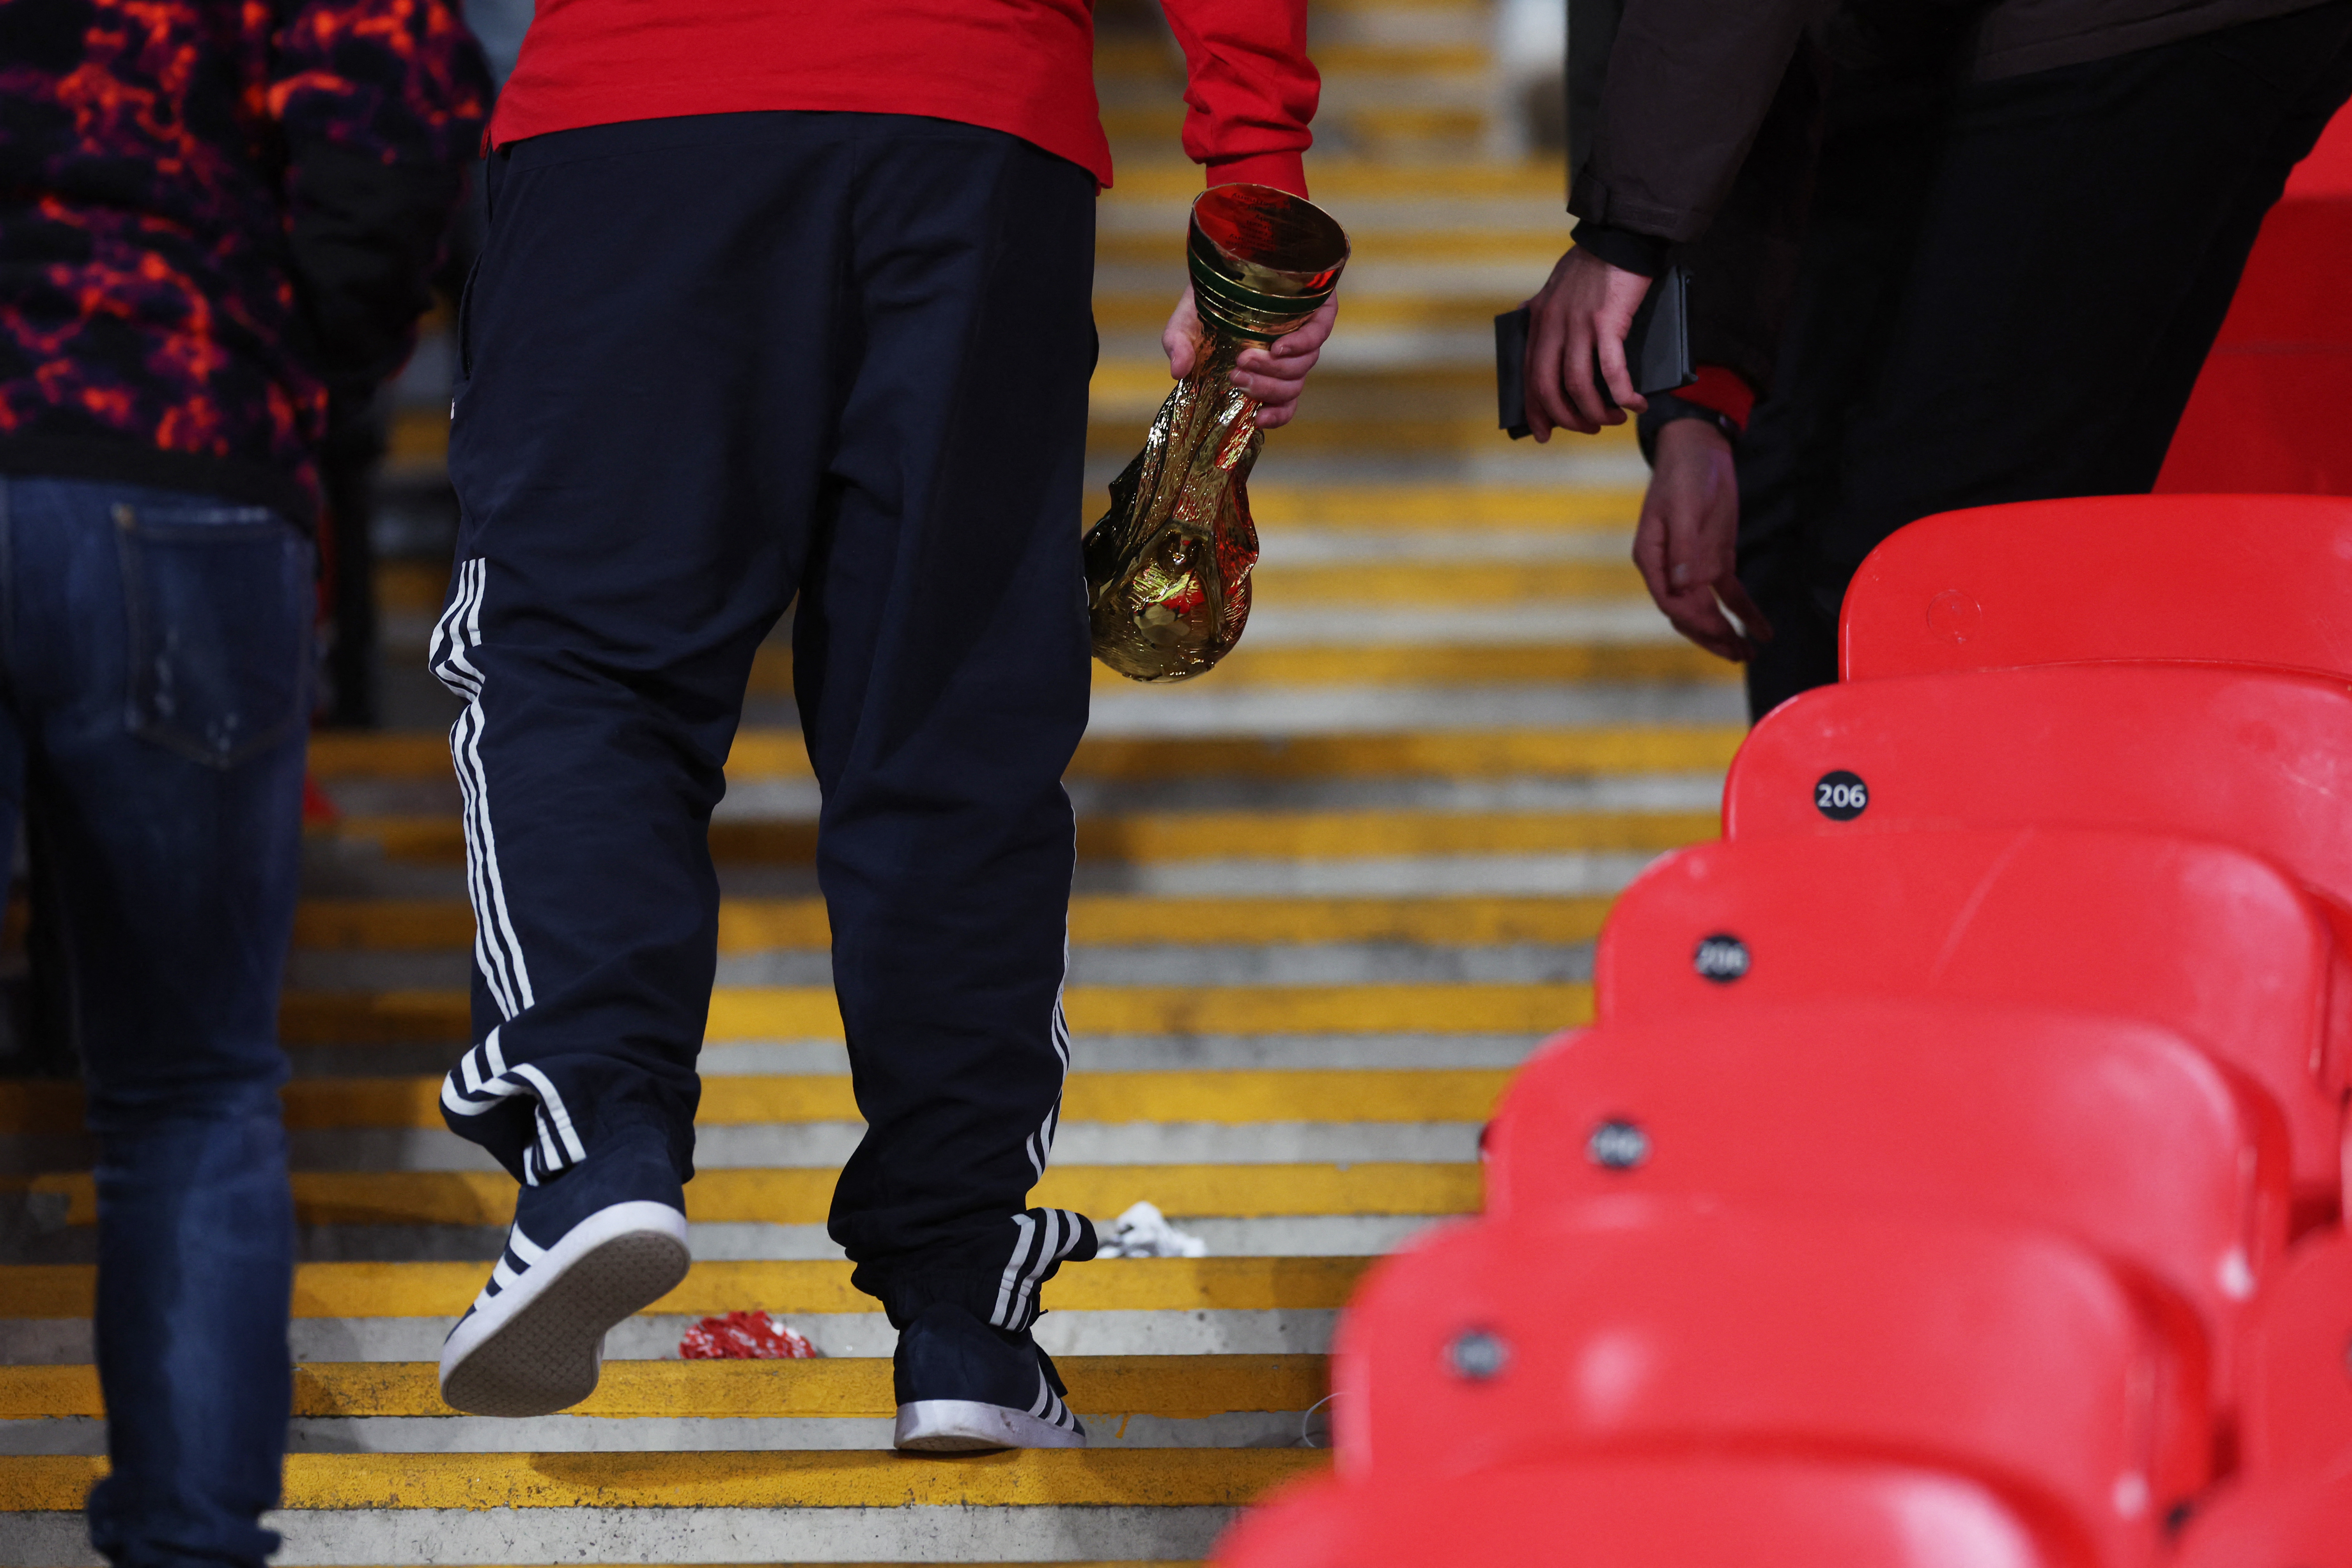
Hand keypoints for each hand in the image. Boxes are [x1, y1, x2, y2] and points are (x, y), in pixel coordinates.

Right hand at [1164, 285, 1337, 430]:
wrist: (1225, 253)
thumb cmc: (1206, 296)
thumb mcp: (1184, 323)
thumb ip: (1177, 347)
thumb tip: (1177, 371)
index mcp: (1263, 369)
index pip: (1281, 404)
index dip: (1276, 416)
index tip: (1258, 419)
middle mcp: (1286, 356)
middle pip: (1291, 388)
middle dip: (1265, 388)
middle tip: (1237, 374)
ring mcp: (1303, 332)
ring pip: (1302, 368)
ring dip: (1274, 370)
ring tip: (1246, 358)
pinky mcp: (1316, 308)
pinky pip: (1318, 335)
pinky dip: (1299, 346)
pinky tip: (1278, 346)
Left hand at [1523, 246, 1651, 438]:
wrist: (1619, 238)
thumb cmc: (1591, 264)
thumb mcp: (1553, 287)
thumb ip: (1541, 308)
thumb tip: (1527, 318)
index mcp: (1539, 322)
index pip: (1529, 376)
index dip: (1535, 410)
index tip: (1542, 433)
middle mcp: (1553, 326)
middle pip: (1549, 388)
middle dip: (1567, 418)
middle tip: (1586, 428)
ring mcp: (1579, 326)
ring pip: (1578, 385)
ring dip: (1596, 411)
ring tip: (1612, 420)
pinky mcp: (1607, 323)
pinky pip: (1612, 371)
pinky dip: (1623, 394)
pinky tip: (1635, 404)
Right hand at [1631, 418, 1772, 661]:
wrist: (1699, 450)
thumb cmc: (1684, 475)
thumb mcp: (1684, 507)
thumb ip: (1684, 547)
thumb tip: (1682, 586)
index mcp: (1653, 559)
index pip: (1670, 600)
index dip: (1692, 619)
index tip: (1718, 630)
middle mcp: (1670, 570)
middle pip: (1689, 614)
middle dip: (1712, 636)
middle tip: (1737, 654)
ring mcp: (1694, 568)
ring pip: (1708, 610)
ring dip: (1726, 633)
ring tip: (1748, 654)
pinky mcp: (1715, 561)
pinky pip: (1730, 594)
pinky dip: (1745, 613)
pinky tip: (1762, 632)